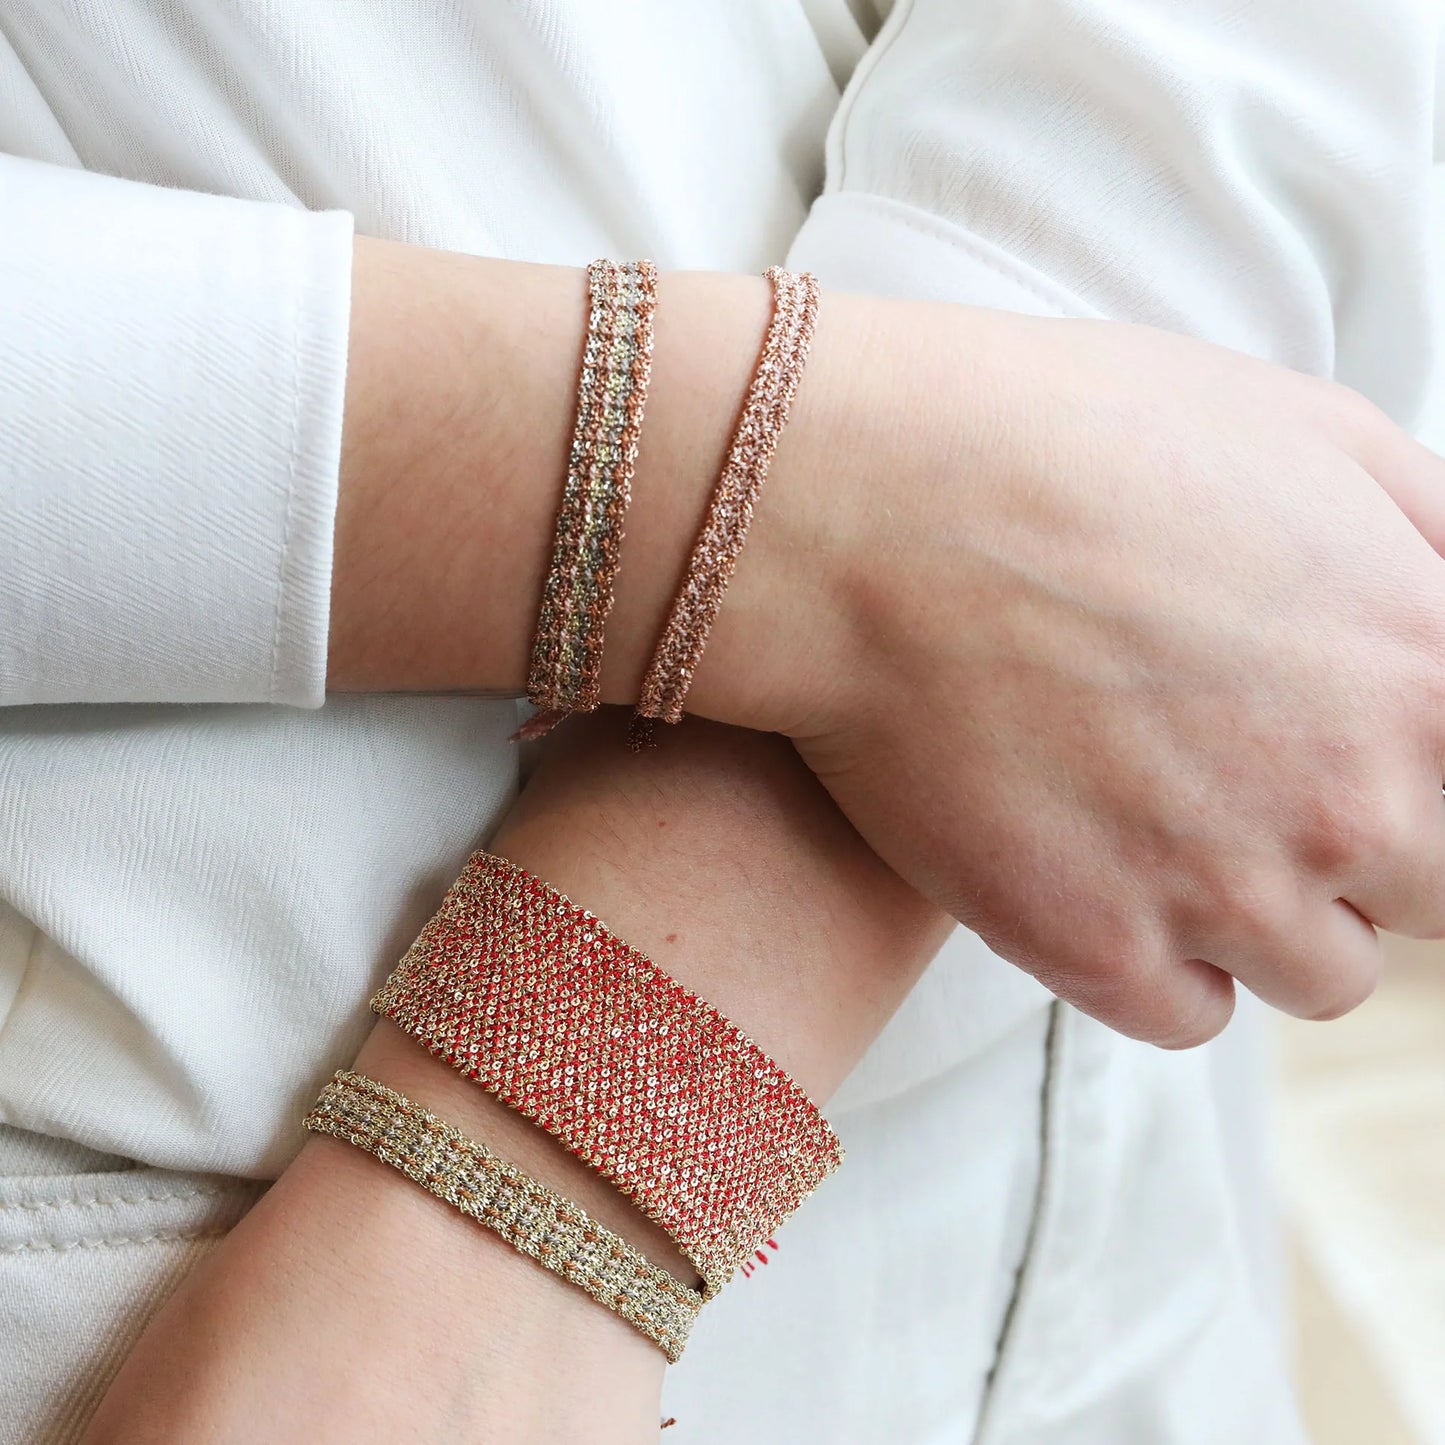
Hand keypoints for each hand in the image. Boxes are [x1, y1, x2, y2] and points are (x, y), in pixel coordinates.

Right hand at [701, 298, 1444, 1046]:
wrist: (876, 513)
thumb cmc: (1076, 442)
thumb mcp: (1310, 429)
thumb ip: (1431, 538)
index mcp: (1428, 675)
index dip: (1425, 768)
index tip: (1351, 750)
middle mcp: (1353, 806)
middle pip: (1425, 895)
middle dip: (1362, 843)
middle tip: (1252, 771)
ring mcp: (1222, 893)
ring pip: (1318, 971)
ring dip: (1264, 911)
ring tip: (1167, 821)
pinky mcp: (1095, 949)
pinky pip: (1189, 1012)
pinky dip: (1159, 958)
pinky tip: (1102, 873)